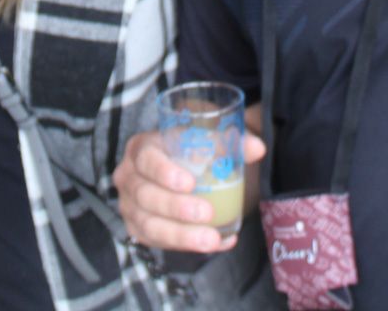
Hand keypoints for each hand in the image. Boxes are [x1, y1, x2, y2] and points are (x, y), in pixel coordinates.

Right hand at [114, 129, 265, 253]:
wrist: (188, 172)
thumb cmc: (193, 152)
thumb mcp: (210, 141)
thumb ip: (233, 142)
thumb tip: (257, 147)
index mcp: (142, 148)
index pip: (146, 159)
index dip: (164, 172)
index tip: (190, 183)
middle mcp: (130, 177)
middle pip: (146, 195)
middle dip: (177, 208)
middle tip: (207, 213)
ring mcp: (131, 206)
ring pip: (150, 225)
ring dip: (182, 234)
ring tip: (211, 238)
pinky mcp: (140, 229)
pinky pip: (159, 243)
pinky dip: (187, 245)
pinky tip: (216, 242)